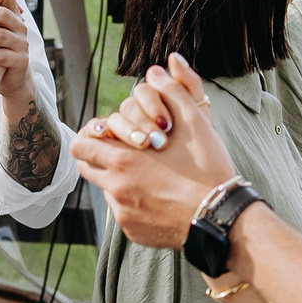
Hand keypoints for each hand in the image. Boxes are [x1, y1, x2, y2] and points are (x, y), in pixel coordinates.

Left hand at [70, 54, 239, 247]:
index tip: (108, 135)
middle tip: (124, 153)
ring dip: (120, 180)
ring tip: (149, 176)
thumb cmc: (207, 167)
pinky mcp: (133, 231)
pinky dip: (136, 204)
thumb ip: (172, 91)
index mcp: (122, 159)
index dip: (92, 137)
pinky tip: (161, 198)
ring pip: (106, 190)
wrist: (221, 216)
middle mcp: (115, 188)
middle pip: (85, 168)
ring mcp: (123, 213)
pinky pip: (124, 212)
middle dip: (99, 158)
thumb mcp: (195, 122)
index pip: (80, 145)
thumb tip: (158, 70)